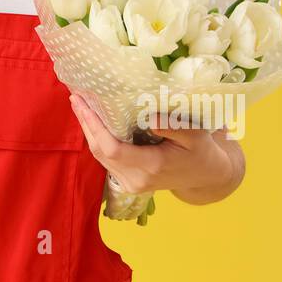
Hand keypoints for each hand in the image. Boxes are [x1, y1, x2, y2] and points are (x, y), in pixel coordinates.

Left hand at [68, 94, 233, 197]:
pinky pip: (106, 159)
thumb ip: (173, 127)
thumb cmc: (202, 151)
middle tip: (75, 97)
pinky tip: (92, 121)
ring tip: (80, 104)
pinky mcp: (128, 182)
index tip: (84, 103)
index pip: (112, 148)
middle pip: (100, 151)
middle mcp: (136, 179)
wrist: (206, 176)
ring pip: (100, 156)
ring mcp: (131, 183)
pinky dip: (97, 139)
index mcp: (152, 166)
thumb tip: (150, 117)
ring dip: (88, 130)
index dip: (94, 126)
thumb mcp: (195, 135)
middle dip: (86, 123)